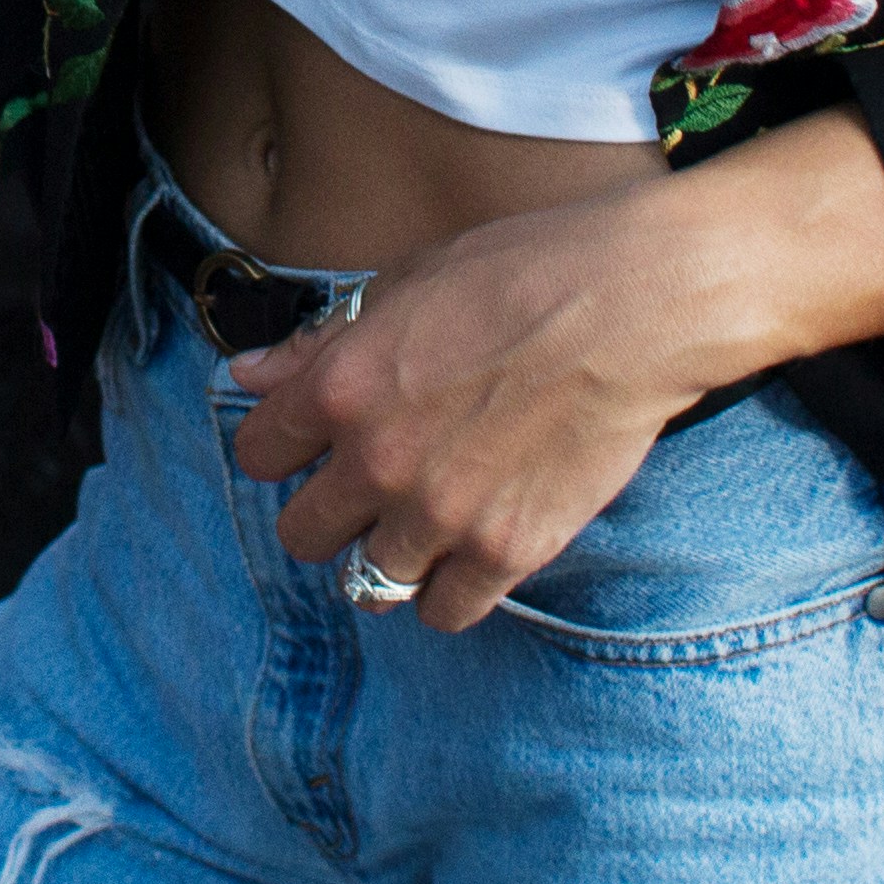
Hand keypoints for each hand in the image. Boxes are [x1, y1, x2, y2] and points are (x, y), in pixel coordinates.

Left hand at [221, 112, 883, 631]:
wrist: (635, 303)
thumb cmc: (522, 272)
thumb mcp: (403, 283)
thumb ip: (320, 343)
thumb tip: (248, 374)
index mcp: (339, 387)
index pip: (257, 454)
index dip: (281, 447)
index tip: (310, 444)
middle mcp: (376, 461)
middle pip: (302, 534)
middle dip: (327, 513)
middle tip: (367, 491)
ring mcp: (441, 514)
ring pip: (366, 584)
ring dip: (388, 555)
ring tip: (424, 523)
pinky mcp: (507, 550)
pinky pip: (444, 611)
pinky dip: (448, 592)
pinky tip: (467, 554)